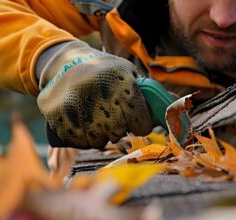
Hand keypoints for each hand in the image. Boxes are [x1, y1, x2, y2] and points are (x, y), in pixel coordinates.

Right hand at [37, 41, 151, 148]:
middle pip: (119, 132)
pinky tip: (81, 121)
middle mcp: (97, 91)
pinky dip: (82, 137)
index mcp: (120, 80)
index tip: (137, 121)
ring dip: (100, 134)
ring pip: (98, 140)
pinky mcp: (57, 115)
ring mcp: (75, 104)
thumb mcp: (128, 73)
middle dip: (119, 128)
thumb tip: (178, 110)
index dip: (140, 124)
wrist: (65, 63)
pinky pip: (78, 141)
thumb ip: (152, 93)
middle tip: (112, 115)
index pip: (140, 121)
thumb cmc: (105, 72)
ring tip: (95, 116)